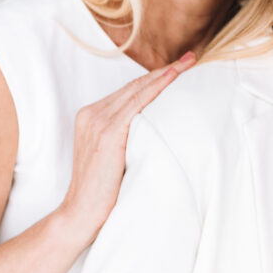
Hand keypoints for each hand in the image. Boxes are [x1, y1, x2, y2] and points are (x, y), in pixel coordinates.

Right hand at [57, 51, 196, 243]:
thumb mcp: (117, 155)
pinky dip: (156, 87)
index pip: (130, 91)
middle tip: (191, 58)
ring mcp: (97, 121)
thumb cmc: (103, 191)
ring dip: (166, 74)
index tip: (180, 67)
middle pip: (135, 86)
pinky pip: (136, 103)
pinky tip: (173, 77)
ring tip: (189, 63)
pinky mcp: (106, 133)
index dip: (156, 77)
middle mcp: (92, 114)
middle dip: (165, 70)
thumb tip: (162, 127)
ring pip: (137, 90)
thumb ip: (131, 136)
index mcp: (92, 116)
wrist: (81, 214)